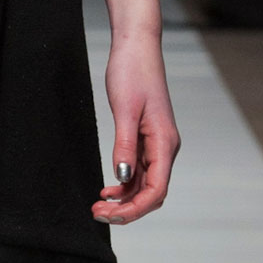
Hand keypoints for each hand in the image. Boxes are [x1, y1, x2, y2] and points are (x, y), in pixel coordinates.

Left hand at [92, 29, 179, 222]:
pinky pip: (139, 171)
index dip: (135, 209)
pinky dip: (124, 185)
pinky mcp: (146, 139)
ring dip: (124, 200)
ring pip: (145, 185)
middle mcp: (165, 147)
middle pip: (152, 193)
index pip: (156, 189)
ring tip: (98, 206)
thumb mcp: (124, 110)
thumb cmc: (132, 72)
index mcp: (164, 142)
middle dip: (127, 209)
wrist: (135, 48)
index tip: (109, 215)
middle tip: (97, 213)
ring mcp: (156, 145)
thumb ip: (124, 146)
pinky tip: (108, 190)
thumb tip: (122, 178)